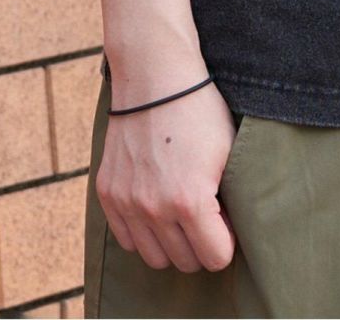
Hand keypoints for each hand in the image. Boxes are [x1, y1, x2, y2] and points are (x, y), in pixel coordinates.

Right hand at [96, 76, 242, 271]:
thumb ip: (230, 199)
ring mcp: (127, 202)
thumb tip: (232, 231)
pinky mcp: (108, 194)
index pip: (216, 258)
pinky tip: (157, 209)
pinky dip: (143, 233)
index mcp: (190, 200)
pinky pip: (127, 240)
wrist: (156, 77)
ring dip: (172, 245)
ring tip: (183, 216)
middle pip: (185, 262)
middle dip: (201, 245)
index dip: (227, 243)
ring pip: (154, 258)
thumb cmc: (200, 111)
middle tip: (208, 219)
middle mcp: (154, 208)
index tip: (228, 224)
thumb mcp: (229, 152)